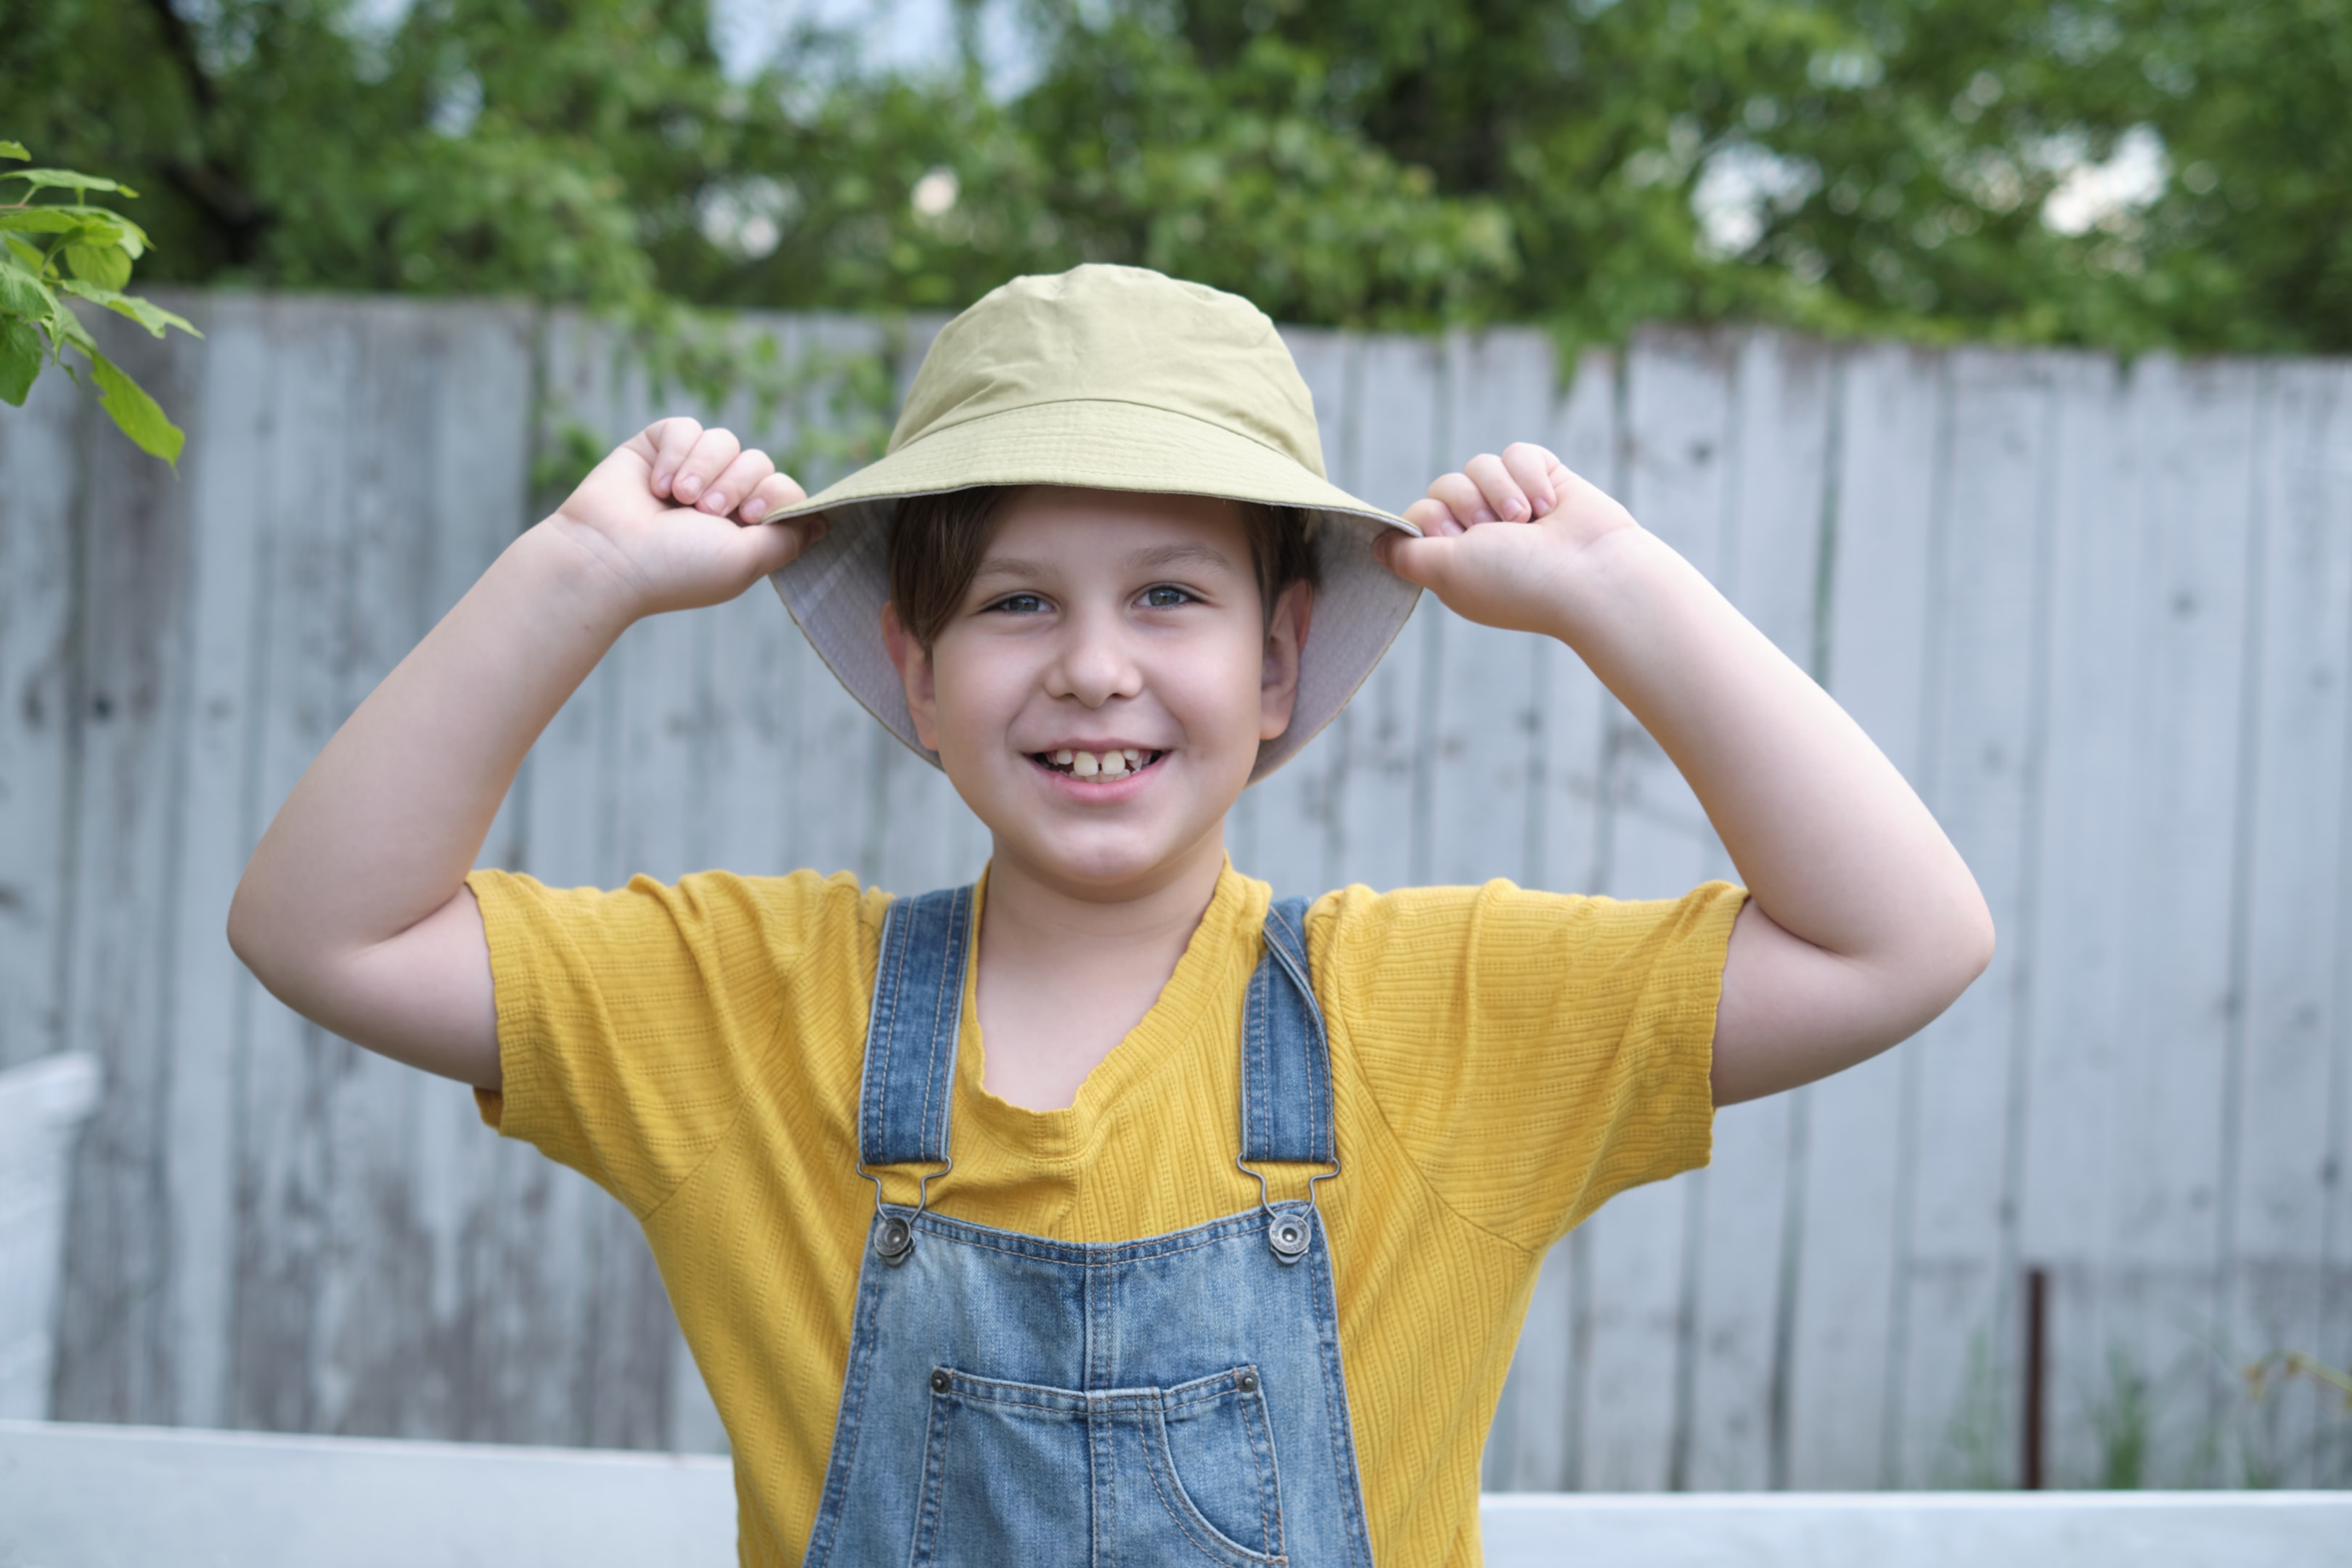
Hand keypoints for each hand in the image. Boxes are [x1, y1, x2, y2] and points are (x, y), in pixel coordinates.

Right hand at [546, 418, 818, 617]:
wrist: (609, 556)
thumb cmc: (677, 567)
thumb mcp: (747, 560)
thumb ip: (789, 537)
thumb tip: (825, 523)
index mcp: (743, 529)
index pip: (784, 490)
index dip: (775, 495)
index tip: (750, 518)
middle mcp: (719, 498)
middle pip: (759, 462)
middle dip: (737, 485)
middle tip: (704, 512)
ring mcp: (689, 471)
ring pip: (726, 440)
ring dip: (704, 470)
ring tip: (679, 499)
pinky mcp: (657, 448)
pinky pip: (687, 427)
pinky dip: (676, 453)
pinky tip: (657, 484)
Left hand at [1379, 442, 1639, 633]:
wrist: (1593, 573)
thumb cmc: (1519, 580)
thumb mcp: (1446, 572)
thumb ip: (1407, 556)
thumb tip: (1375, 546)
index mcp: (1457, 561)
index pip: (1419, 516)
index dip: (1432, 519)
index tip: (1456, 539)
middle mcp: (1484, 533)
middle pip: (1445, 484)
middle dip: (1468, 503)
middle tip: (1498, 531)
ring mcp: (1516, 505)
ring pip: (1480, 464)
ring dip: (1501, 491)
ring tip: (1528, 520)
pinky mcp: (1547, 479)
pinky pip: (1517, 452)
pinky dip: (1531, 476)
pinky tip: (1550, 505)